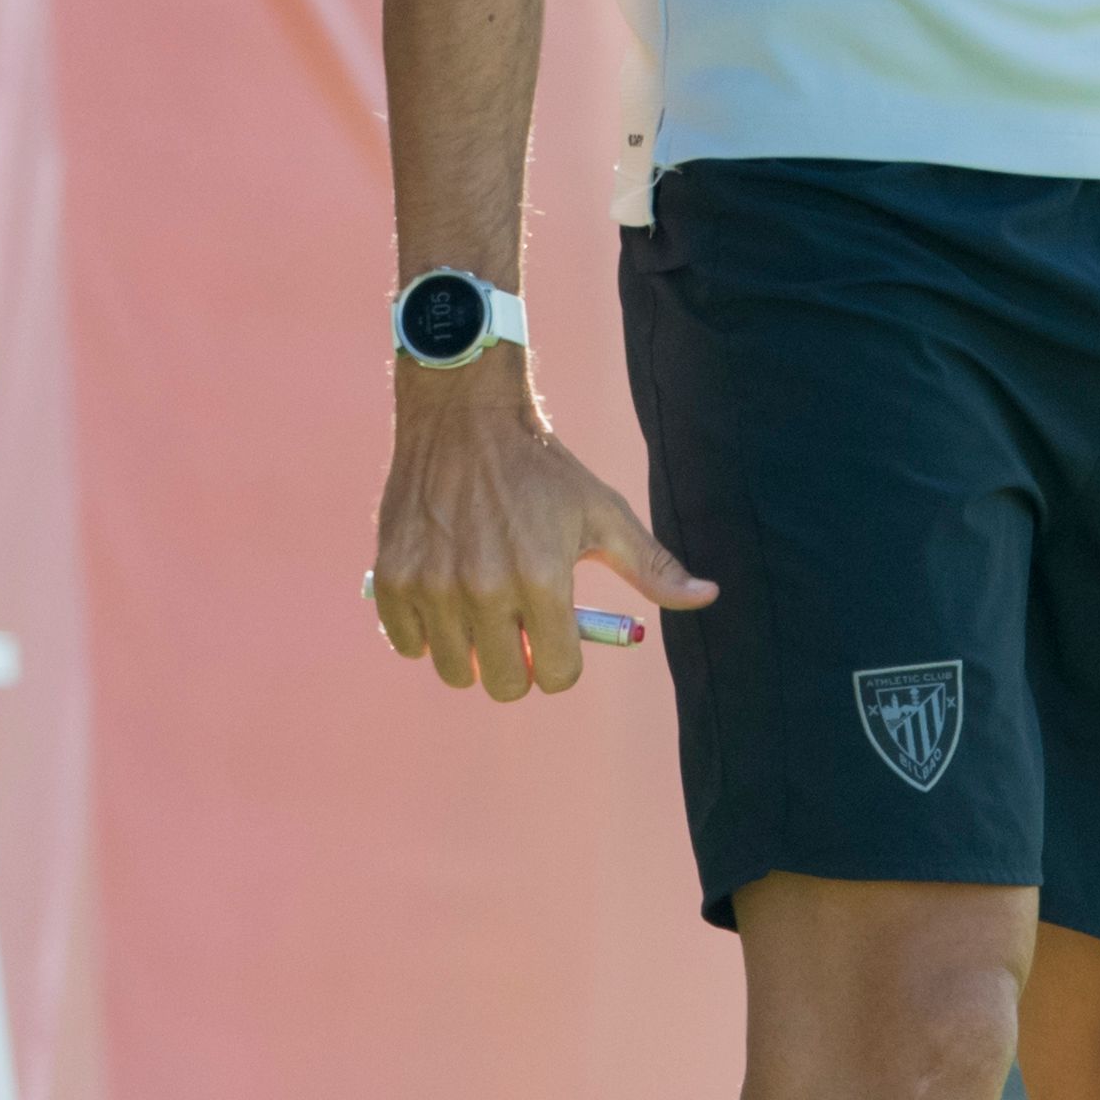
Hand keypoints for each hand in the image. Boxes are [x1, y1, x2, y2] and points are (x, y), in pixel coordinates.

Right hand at [371, 360, 714, 699]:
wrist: (463, 415)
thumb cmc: (542, 467)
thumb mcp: (603, 511)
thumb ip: (652, 567)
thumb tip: (708, 596)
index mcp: (542, 579)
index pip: (557, 675)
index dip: (561, 661)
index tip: (555, 636)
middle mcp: (483, 589)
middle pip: (504, 684)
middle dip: (519, 665)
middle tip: (517, 628)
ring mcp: (432, 586)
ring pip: (454, 670)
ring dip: (471, 651)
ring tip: (480, 609)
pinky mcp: (391, 578)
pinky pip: (407, 644)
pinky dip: (423, 633)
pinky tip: (442, 597)